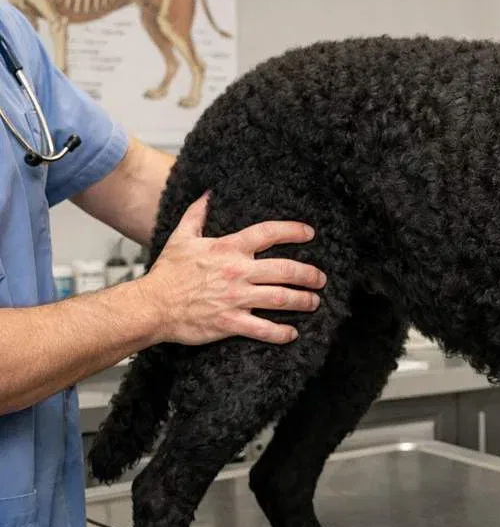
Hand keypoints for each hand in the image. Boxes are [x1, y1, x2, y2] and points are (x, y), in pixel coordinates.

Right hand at [137, 191, 326, 345]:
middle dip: (308, 274)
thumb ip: (197, 214)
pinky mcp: (229, 323)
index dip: (293, 231)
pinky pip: (262, 328)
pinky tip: (292, 333)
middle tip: (320, 278)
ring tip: (314, 301)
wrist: (151, 306)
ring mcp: (235, 298)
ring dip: (302, 300)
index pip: (268, 233)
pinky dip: (280, 333)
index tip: (309, 233)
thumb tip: (207, 193)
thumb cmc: (167, 273)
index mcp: (228, 249)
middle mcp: (237, 272)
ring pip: (279, 298)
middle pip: (284, 269)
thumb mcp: (181, 237)